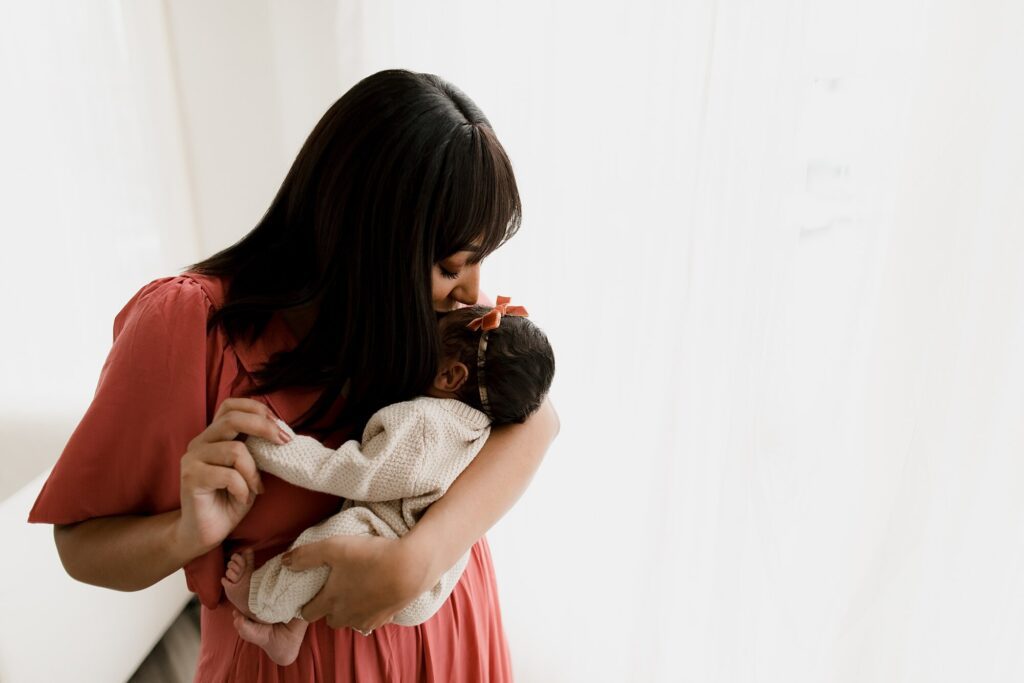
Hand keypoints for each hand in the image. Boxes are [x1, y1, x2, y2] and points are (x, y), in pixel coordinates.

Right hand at [176, 398, 288, 557]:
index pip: (230, 405)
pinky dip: (243, 488)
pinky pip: (228, 475)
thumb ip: (257, 450)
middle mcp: (200, 442)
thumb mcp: (250, 470)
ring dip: (253, 472)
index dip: (256, 408)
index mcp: (214, 436)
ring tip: (255, 488)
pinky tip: (243, 498)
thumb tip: (282, 432)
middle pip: (232, 419)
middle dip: (264, 428)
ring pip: (235, 451)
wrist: (207, 532)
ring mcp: (192, 459)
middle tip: (285, 441)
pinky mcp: (191, 478)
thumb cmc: (231, 499)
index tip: (279, 425)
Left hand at [282, 535, 424, 631]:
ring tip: (355, 590)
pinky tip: (375, 594)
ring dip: (350, 610)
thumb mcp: (333, 547)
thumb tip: (284, 561)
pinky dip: (370, 610)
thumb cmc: (370, 556)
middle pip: (330, 620)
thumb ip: (306, 555)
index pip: (307, 613)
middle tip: (333, 589)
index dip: (305, 604)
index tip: (308, 594)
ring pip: (351, 621)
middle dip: (328, 608)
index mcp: (330, 600)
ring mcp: (367, 619)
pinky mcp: (386, 618)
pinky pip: (372, 620)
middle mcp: (346, 615)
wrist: (410, 568)